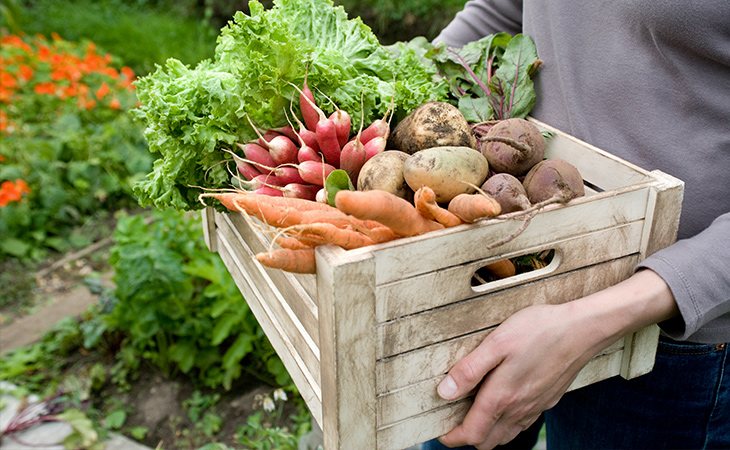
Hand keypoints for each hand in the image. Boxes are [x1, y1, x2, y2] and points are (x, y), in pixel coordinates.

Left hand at [435, 269, 677, 449]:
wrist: (582, 330)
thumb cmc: (538, 330)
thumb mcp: (496, 343)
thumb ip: (469, 370)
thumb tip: (444, 392)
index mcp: (502, 396)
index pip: (472, 433)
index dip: (453, 437)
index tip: (440, 431)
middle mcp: (518, 408)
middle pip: (487, 441)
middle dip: (468, 437)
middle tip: (453, 420)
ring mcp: (535, 407)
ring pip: (505, 436)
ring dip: (487, 432)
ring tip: (473, 413)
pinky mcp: (547, 400)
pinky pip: (522, 424)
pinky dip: (506, 424)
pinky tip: (503, 404)